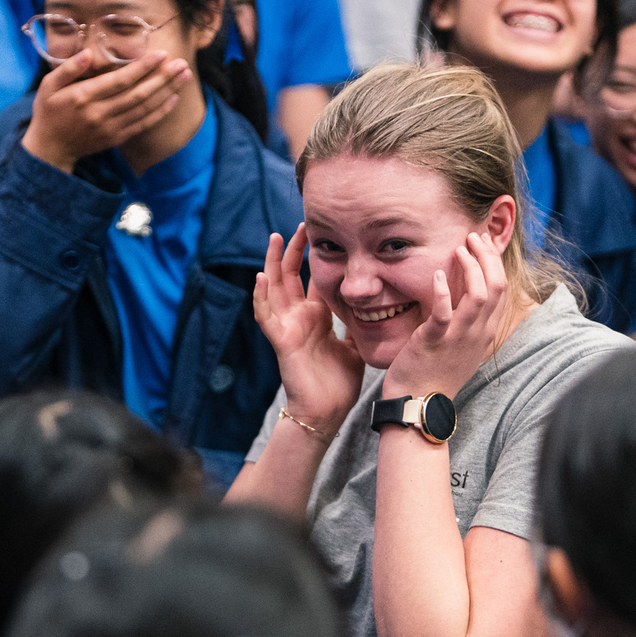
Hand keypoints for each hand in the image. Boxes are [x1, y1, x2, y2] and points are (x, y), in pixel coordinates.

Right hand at [20, 49, 190, 171]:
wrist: (50, 148)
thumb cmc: (48, 111)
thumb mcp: (48, 85)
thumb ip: (68, 68)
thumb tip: (87, 54)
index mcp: (84, 96)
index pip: (120, 80)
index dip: (143, 67)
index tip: (161, 54)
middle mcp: (100, 113)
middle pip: (138, 94)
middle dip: (163, 78)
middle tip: (182, 64)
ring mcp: (110, 128)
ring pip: (145, 108)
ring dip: (167, 91)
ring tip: (184, 76)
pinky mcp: (116, 138)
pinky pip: (143, 124)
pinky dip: (160, 112)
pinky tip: (173, 98)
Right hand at [253, 224, 363, 430]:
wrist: (327, 412)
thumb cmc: (337, 382)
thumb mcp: (353, 345)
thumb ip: (357, 325)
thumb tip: (375, 309)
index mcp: (315, 317)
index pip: (312, 279)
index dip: (315, 257)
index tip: (322, 233)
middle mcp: (299, 318)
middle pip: (291, 276)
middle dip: (295, 250)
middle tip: (301, 224)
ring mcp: (287, 328)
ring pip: (274, 289)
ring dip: (272, 263)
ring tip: (274, 238)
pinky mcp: (281, 341)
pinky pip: (266, 316)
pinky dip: (261, 297)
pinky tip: (260, 278)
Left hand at [382, 231, 512, 401]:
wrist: (418, 403)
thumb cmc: (434, 373)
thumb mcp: (458, 346)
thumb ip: (463, 321)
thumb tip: (459, 294)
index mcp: (484, 332)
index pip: (501, 291)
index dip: (495, 263)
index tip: (483, 244)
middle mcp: (478, 333)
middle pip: (497, 286)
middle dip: (488, 256)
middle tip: (474, 236)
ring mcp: (459, 337)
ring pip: (480, 294)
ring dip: (472, 266)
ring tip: (461, 247)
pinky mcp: (436, 340)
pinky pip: (445, 312)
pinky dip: (443, 291)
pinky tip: (436, 275)